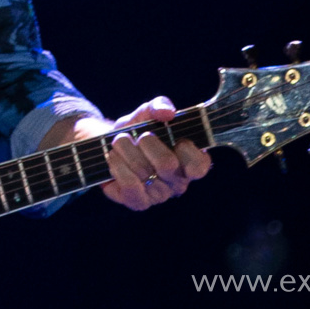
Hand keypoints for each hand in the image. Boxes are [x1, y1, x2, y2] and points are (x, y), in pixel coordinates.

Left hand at [97, 96, 211, 210]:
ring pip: (144, 173)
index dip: (185, 149)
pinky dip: (118, 167)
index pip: (199, 165)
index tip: (173, 136)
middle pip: (167, 164)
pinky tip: (113, 158)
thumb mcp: (148, 112)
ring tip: (119, 142)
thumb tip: (167, 113)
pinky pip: (130, 188)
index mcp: (190, 160)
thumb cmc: (138, 129)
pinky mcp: (139, 202)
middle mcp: (178, 181)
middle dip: (146, 142)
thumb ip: (160, 106)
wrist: (109, 145)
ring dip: (126, 151)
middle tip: (138, 135)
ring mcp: (160, 194)